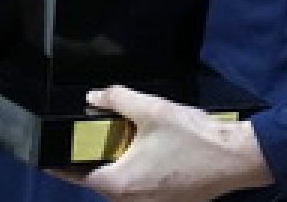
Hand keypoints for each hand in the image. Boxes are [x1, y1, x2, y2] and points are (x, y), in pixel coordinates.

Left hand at [61, 86, 272, 200]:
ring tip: (127, 139)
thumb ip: (117, 99)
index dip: (63, 164)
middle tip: (97, 134)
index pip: (79, 176)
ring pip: (123, 186)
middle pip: (101, 181)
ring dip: (120, 165)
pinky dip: (139, 173)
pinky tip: (151, 151)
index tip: (49, 156)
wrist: (236, 158)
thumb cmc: (193, 137)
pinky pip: (142, 190)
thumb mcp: (151, 109)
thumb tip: (93, 97)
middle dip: (97, 159)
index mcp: (120, 184)